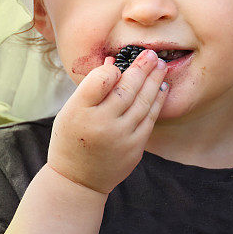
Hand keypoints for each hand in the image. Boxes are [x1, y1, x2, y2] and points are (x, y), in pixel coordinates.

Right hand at [47, 49, 168, 194]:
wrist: (77, 180)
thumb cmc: (71, 139)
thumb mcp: (70, 110)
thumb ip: (91, 88)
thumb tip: (113, 63)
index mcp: (79, 111)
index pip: (100, 80)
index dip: (112, 70)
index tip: (117, 65)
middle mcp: (101, 123)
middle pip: (127, 88)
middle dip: (142, 68)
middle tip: (151, 53)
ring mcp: (121, 136)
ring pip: (143, 101)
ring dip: (155, 80)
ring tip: (161, 65)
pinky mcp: (135, 148)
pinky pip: (150, 118)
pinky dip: (158, 100)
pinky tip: (162, 87)